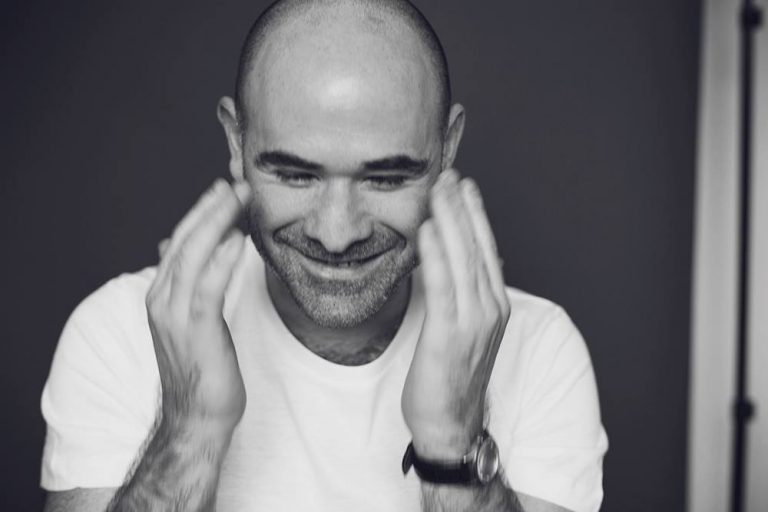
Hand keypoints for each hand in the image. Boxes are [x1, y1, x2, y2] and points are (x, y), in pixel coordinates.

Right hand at [146, 178, 251, 433]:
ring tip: (240, 197)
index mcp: (161, 294)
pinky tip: (238, 238)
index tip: (225, 189)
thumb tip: (180, 251)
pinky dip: (222, 258)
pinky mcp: (196, 329)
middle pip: (184, 240)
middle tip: (237, 182)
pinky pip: (208, 286)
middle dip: (211, 208)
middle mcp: (162, 299)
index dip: (202, 212)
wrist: (195, 416)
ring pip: (193, 255)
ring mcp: (175, 314)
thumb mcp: (191, 321)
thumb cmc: (200, 368)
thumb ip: (187, 285)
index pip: (180, 241)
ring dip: (218, 222)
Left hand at [401, 169, 509, 456]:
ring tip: (439, 190)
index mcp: (495, 305)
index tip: (463, 185)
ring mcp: (473, 322)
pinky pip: (443, 288)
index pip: (486, 250)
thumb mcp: (464, 329)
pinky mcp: (449, 336)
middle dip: (462, 207)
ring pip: (462, 260)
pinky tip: (426, 230)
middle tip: (449, 174)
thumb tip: (449, 264)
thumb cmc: (452, 375)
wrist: (451, 422)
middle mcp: (489, 309)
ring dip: (449, 221)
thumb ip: (462, 295)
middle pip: (476, 247)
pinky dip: (436, 257)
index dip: (475, 215)